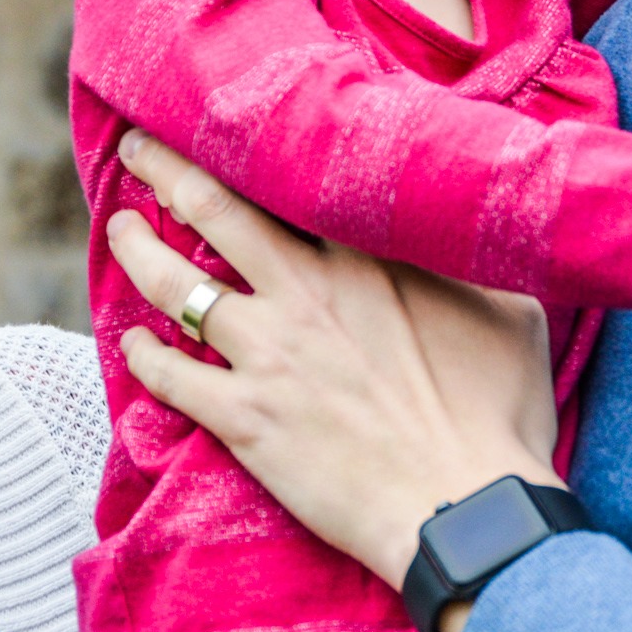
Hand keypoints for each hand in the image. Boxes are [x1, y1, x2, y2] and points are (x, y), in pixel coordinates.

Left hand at [108, 129, 561, 587]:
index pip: (292, 181)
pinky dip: (144, 356)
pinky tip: (134, 343)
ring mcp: (267, 355)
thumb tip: (477, 224)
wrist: (466, 508)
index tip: (230, 123)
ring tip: (119, 229)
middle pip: (214, 208)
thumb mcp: (512, 312)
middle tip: (138, 148)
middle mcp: (305, 292)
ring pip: (175, 285)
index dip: (253, 148)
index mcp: (367, 258)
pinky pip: (170, 378)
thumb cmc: (499, 415)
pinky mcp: (244, 419)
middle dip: (166, 168)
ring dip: (138, 251)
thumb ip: (474, 262)